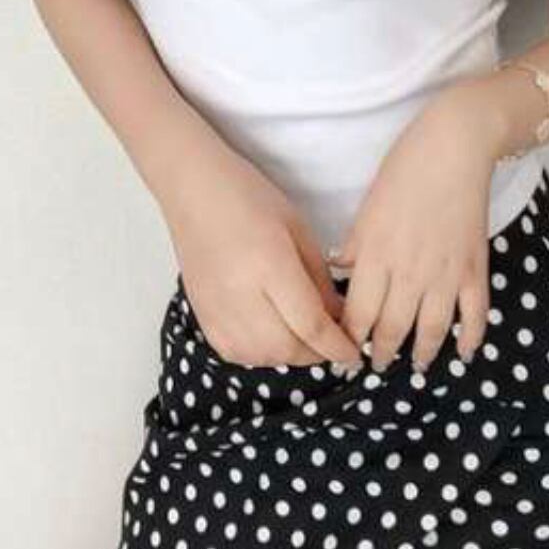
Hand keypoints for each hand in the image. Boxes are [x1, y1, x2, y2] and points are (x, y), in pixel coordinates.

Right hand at [159, 140, 362, 369]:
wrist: (193, 190)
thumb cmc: (248, 197)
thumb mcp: (298, 229)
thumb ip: (320, 278)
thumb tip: (338, 318)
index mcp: (270, 265)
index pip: (311, 325)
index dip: (338, 346)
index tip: (356, 353)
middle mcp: (240, 295)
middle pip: (288, 349)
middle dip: (318, 353)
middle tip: (333, 340)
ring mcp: (217, 310)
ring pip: (263, 358)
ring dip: (291, 355)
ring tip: (303, 335)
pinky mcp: (202, 317)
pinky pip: (238, 355)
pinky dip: (262, 354)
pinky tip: (272, 336)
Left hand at [335, 80, 505, 373]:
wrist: (455, 147)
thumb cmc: (405, 168)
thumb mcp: (368, 206)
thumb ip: (356, 245)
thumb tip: (340, 271)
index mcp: (377, 255)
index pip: (359, 312)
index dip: (350, 336)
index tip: (344, 347)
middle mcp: (409, 272)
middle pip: (393, 327)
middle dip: (382, 352)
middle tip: (376, 366)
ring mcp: (446, 274)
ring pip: (432, 329)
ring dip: (422, 353)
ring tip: (414, 365)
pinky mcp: (475, 268)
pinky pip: (475, 314)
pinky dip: (470, 338)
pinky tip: (462, 352)